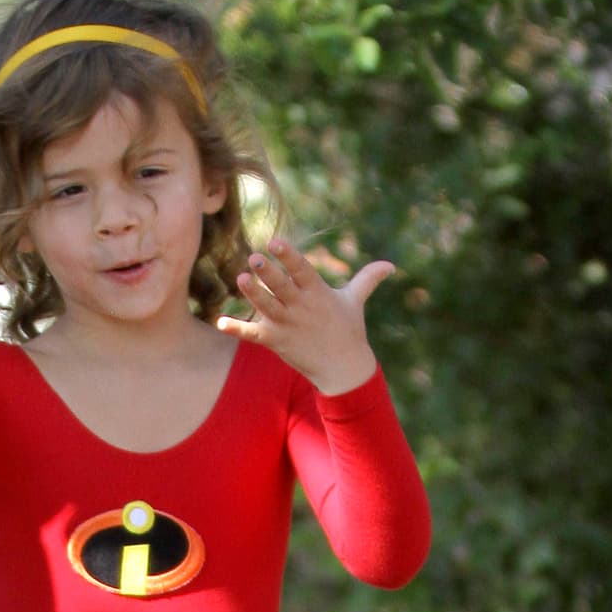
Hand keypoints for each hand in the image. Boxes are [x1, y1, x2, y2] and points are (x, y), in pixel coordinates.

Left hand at [217, 235, 392, 394]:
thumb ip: (367, 278)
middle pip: (281, 287)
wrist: (343, 369)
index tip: (275, 241)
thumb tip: (391, 265)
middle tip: (254, 258)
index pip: (301, 269)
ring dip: (253, 294)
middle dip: (268, 273)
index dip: (288, 255)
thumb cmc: (348, 330)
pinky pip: (253, 334)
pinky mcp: (276, 341)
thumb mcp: (355, 301)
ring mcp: (287, 325)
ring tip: (240, 278)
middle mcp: (301, 307)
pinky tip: (220, 322)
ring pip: (266, 307)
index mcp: (318, 292)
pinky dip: (237, 329)